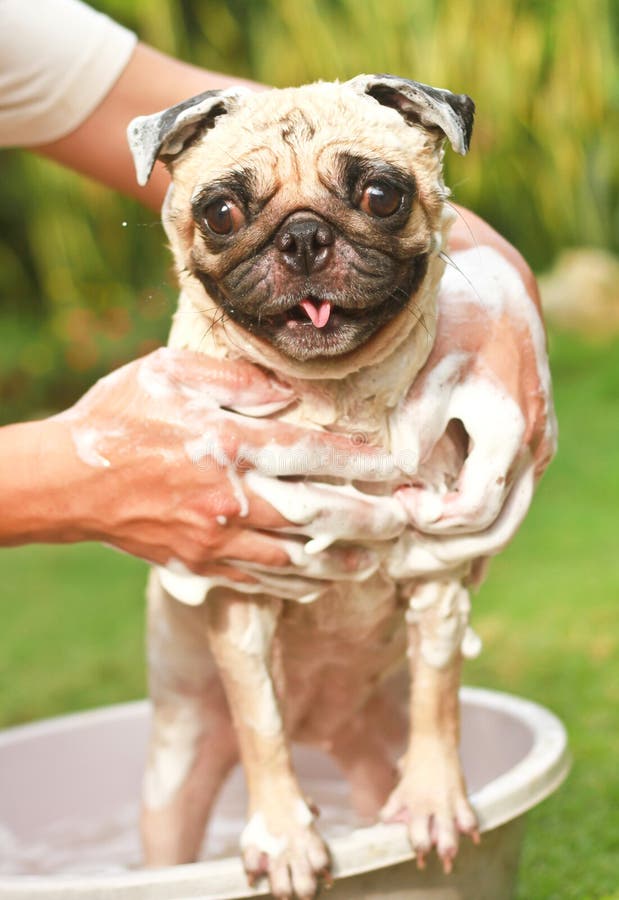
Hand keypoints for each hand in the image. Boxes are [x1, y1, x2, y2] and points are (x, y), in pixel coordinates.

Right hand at [48, 348, 403, 577]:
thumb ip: (235, 382)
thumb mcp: (170, 374)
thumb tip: (288, 396)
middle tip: (403, 525)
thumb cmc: (118, 417)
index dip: (359, 461)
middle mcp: (230, 497)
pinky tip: (317, 582)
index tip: (394, 469)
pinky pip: (257, 580)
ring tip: (374, 563)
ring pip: (293, 557)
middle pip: (315, 513)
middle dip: (366, 520)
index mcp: (229, 444)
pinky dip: (294, 584)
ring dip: (338, 560)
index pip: (311, 453)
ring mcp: (214, 537)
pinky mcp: (197, 563)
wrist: (64, 479)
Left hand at [395, 241, 556, 556]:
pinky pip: (510, 502)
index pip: (473, 509)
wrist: (499, 291)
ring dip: (462, 549)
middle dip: (444, 553)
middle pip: (495, 530)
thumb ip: (417, 423)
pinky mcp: (530, 447)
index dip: (430, 521)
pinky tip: (454, 557)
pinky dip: (480, 529)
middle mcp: (532, 447)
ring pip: (507, 522)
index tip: (396, 508)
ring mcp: (537, 450)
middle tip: (395, 561)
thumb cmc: (458, 324)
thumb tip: (401, 474)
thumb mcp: (429, 368)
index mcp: (507, 429)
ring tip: (414, 559)